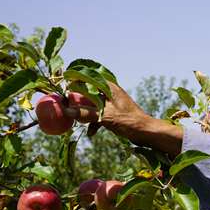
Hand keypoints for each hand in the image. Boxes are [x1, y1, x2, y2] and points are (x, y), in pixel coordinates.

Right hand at [64, 82, 182, 155]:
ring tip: (77, 120)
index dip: (75, 78)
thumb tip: (66, 110)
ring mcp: (112, 102)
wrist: (146, 133)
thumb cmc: (129, 121)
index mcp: (109, 87)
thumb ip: (86, 113)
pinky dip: (94, 121)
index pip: (88, 77)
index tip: (63, 84)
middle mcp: (110, 92)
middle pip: (88, 91)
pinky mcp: (114, 113)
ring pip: (93, 104)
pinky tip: (91, 132)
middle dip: (77, 99)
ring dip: (85, 112)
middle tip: (66, 105)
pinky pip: (99, 113)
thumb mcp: (105, 117)